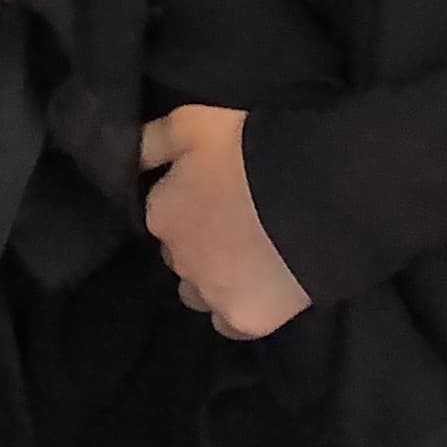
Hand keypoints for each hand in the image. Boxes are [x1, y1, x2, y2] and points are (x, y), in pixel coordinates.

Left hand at [141, 104, 313, 339]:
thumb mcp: (191, 122)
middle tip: (239, 223)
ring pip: (199, 293)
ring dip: (215, 278)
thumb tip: (127, 157)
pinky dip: (240, 308)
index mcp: (160, 212)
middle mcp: (175, 258)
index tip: (219, 193)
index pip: (163, 215)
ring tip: (252, 257)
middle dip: (201, 242)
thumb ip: (151, 142)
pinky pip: (230, 324)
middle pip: (180, 255)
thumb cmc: (250, 146)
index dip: (191, 204)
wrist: (318, 189)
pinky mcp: (246, 320)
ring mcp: (210, 293)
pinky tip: (262, 290)